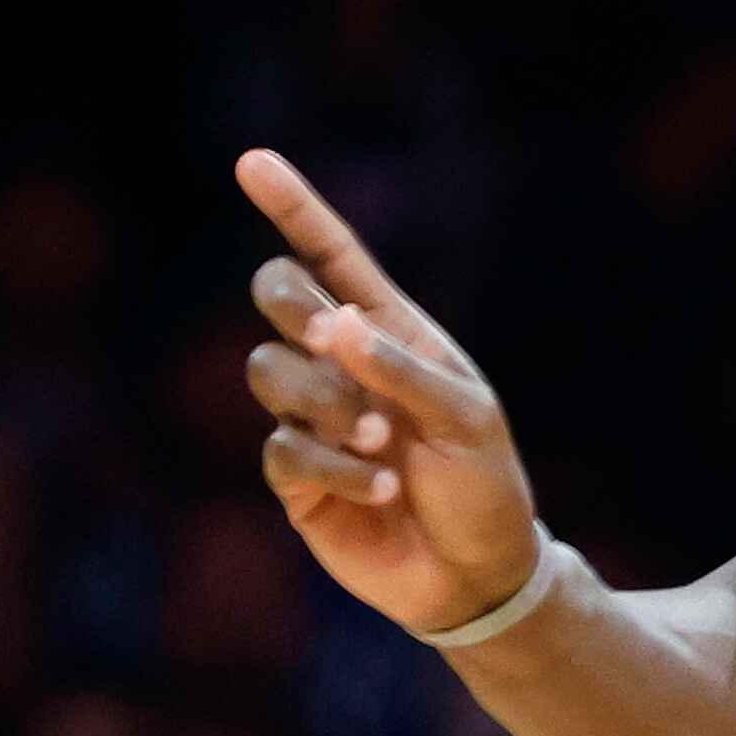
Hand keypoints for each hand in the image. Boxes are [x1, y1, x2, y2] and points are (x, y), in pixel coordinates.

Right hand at [237, 149, 546, 635]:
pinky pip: (281, 448)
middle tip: (334, 342)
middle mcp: (341, 364)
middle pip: (277, 296)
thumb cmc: (483, 484)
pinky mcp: (296, 479)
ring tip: (380, 442)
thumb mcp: (465, 417)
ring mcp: (312, 419)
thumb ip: (400, 368)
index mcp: (389, 330)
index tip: (252, 162)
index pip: (330, 254)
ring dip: (324, 401)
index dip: (292, 206)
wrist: (476, 574)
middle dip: (294, 307)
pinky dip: (333, 468)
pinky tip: (380, 492)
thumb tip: (333, 325)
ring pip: (268, 371)